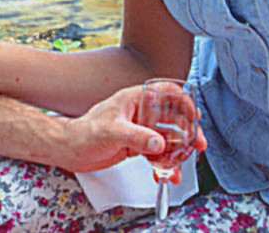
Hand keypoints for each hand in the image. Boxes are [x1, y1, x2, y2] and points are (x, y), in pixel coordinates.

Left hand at [54, 84, 207, 175]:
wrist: (70, 150)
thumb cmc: (84, 133)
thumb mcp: (112, 133)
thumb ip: (136, 137)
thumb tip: (159, 143)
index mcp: (135, 99)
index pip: (166, 92)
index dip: (184, 101)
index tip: (194, 116)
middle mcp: (140, 113)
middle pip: (172, 117)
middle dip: (188, 131)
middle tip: (198, 144)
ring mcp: (139, 129)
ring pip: (167, 137)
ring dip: (178, 151)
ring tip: (183, 165)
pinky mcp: (136, 145)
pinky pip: (156, 153)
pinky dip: (163, 164)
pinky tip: (165, 174)